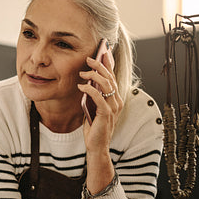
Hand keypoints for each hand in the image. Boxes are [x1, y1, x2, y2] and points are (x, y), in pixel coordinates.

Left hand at [77, 54, 122, 193]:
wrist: (96, 146)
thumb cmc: (94, 127)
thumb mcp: (93, 107)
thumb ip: (94, 95)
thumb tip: (87, 80)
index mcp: (115, 99)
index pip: (113, 77)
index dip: (109, 64)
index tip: (103, 52)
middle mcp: (117, 102)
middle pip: (110, 78)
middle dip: (100, 65)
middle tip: (89, 58)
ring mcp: (113, 108)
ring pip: (106, 85)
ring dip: (93, 76)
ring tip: (82, 73)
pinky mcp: (106, 114)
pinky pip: (98, 96)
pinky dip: (89, 89)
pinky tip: (81, 86)